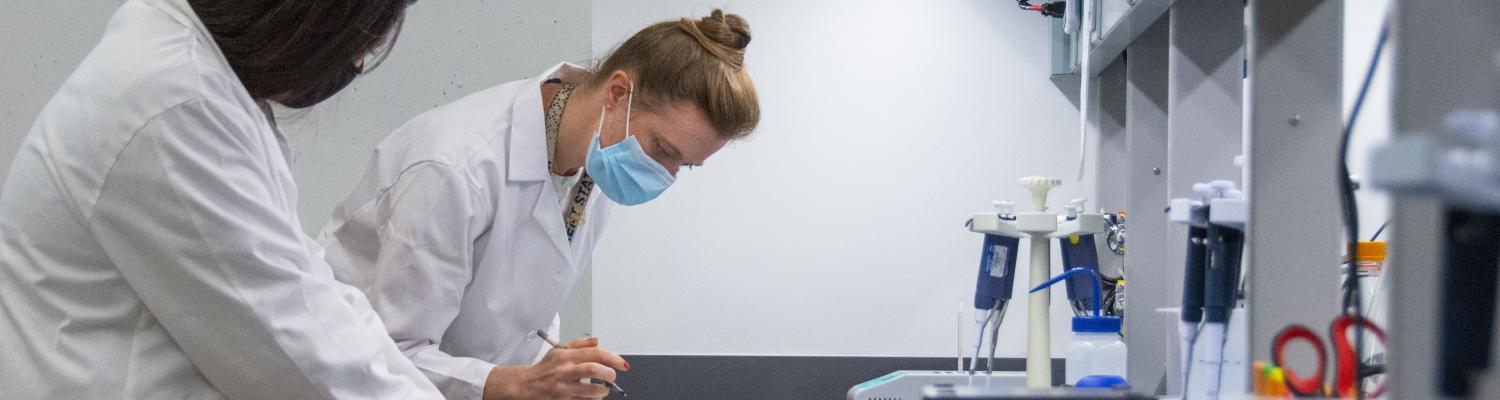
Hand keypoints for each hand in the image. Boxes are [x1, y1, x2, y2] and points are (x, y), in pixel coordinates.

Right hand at [484, 338, 628, 399]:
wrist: (526, 384)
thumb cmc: (544, 368)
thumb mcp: (559, 350)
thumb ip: (580, 344)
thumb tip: (597, 341)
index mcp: (567, 356)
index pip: (595, 353)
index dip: (613, 358)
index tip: (622, 364)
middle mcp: (566, 371)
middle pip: (594, 369)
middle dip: (609, 374)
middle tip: (612, 377)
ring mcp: (564, 387)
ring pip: (591, 390)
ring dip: (602, 391)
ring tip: (603, 389)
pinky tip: (593, 397)